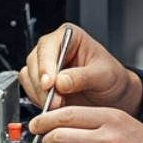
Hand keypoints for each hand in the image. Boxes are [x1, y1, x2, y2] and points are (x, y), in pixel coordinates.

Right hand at [21, 23, 142, 116]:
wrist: (113, 96)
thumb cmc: (112, 78)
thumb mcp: (103, 75)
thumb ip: (82, 77)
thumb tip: (60, 81)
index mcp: (69, 36)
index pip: (48, 46)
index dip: (46, 65)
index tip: (50, 83)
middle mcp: (54, 48)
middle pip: (34, 62)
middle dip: (43, 85)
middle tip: (56, 101)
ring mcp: (45, 65)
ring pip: (28, 76)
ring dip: (40, 94)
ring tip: (59, 105)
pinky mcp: (41, 82)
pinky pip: (30, 90)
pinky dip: (38, 100)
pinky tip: (54, 106)